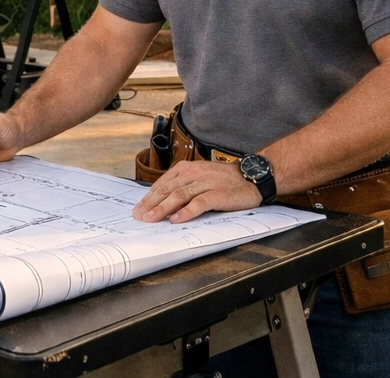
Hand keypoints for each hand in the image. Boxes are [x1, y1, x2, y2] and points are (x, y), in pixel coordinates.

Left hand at [133, 159, 261, 222]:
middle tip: (140, 216)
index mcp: (186, 169)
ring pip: (179, 195)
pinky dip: (186, 212)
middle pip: (167, 189)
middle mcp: (194, 173)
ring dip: (163, 208)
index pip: (162, 184)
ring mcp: (206, 182)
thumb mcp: (200, 177)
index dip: (148, 197)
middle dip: (151, 204)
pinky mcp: (218, 193)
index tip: (138, 209)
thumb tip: (163, 202)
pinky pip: (199, 203)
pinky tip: (176, 220)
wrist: (251, 176)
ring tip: (152, 219)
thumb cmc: (224, 180)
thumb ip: (184, 186)